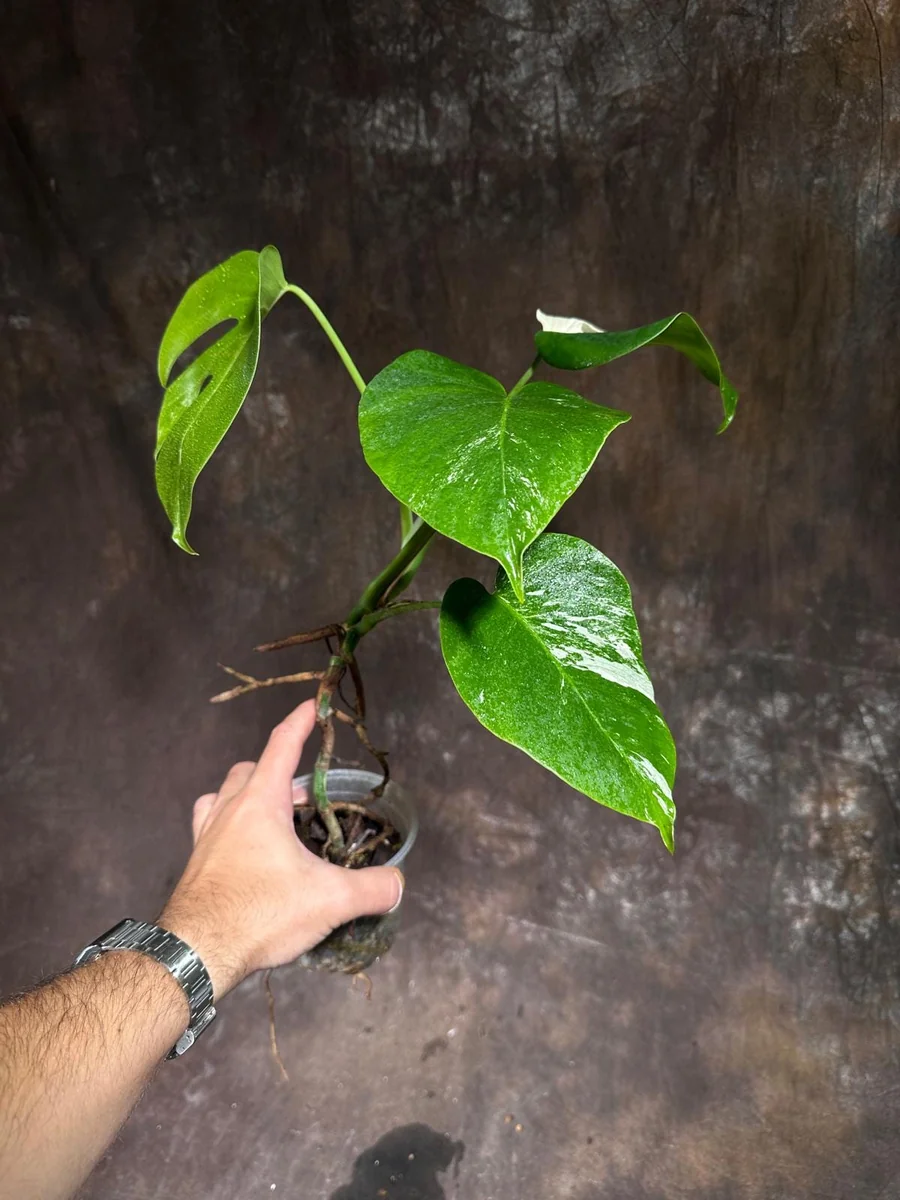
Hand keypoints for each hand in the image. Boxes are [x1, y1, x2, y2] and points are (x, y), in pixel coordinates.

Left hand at [159, 699, 402, 997]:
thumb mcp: (329, 901)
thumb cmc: (259, 913)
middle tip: (305, 796)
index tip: (313, 705)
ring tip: (273, 820)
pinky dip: (228, 828)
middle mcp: (228, 811)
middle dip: (277, 771)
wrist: (196, 953)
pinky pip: (209, 829)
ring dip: (246, 796)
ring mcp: (205, 837)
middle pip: (249, 770)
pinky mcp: (195, 865)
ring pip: (222, 796)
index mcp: (260, 803)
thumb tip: (397, 884)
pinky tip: (246, 854)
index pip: (281, 746)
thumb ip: (371, 888)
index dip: (300, 722)